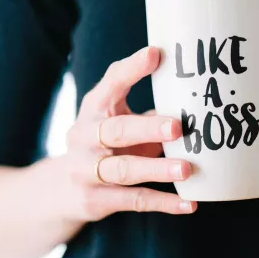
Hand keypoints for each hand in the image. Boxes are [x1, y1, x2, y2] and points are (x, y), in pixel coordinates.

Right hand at [54, 46, 196, 221]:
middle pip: (116, 131)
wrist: (61, 190)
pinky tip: (189, 204)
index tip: (156, 54)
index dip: (132, 69)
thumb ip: (148, 111)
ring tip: (187, 169)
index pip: (110, 84)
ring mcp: (86, 170)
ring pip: (125, 170)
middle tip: (177, 127)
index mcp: (94, 109)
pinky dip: (163, 203)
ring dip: (157, 169)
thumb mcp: (116, 120)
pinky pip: (133, 200)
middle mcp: (84, 137)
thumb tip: (197, 98)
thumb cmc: (104, 145)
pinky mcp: (95, 200)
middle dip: (147, 128)